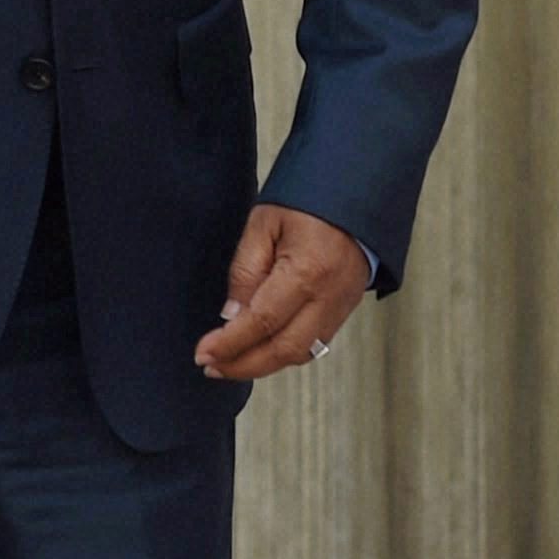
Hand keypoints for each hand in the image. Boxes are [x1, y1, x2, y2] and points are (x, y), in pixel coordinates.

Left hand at [196, 203, 370, 381]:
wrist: (355, 191)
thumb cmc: (308, 201)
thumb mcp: (263, 224)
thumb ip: (245, 271)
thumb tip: (232, 316)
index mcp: (308, 270)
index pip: (263, 322)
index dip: (230, 344)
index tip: (204, 353)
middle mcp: (329, 295)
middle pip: (283, 349)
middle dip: (243, 365)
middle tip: (212, 366)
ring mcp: (342, 305)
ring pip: (301, 353)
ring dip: (263, 364)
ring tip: (231, 363)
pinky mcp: (346, 308)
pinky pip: (315, 344)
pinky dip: (285, 353)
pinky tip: (262, 349)